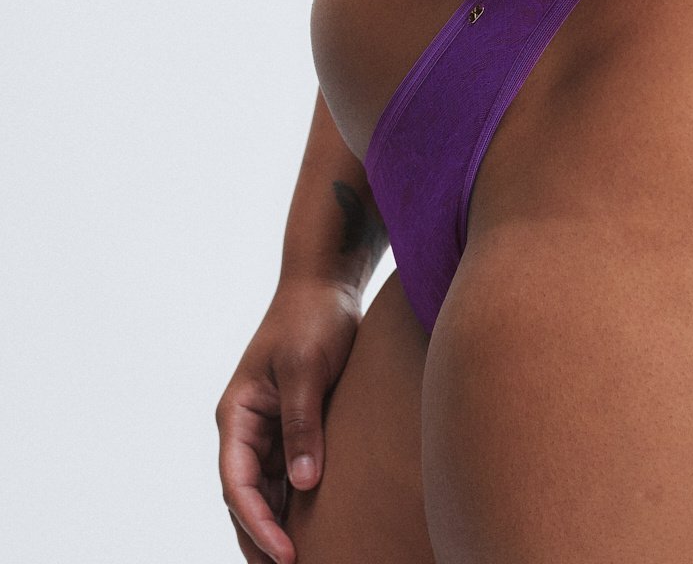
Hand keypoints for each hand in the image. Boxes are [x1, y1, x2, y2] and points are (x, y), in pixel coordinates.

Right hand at [216, 276, 360, 563]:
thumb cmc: (312, 319)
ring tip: (296, 563)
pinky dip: (292, 502)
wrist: (327, 285)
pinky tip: (310, 527)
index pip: (237, 484)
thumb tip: (304, 484)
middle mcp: (245, 426)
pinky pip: (286, 474)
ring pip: (264, 491)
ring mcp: (267, 427)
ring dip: (274, 526)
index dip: (257, 524)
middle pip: (244, 497)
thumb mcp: (306, 370)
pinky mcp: (291, 424)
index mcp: (237, 414)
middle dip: (259, 538)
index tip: (285, 555)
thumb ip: (302, 425)